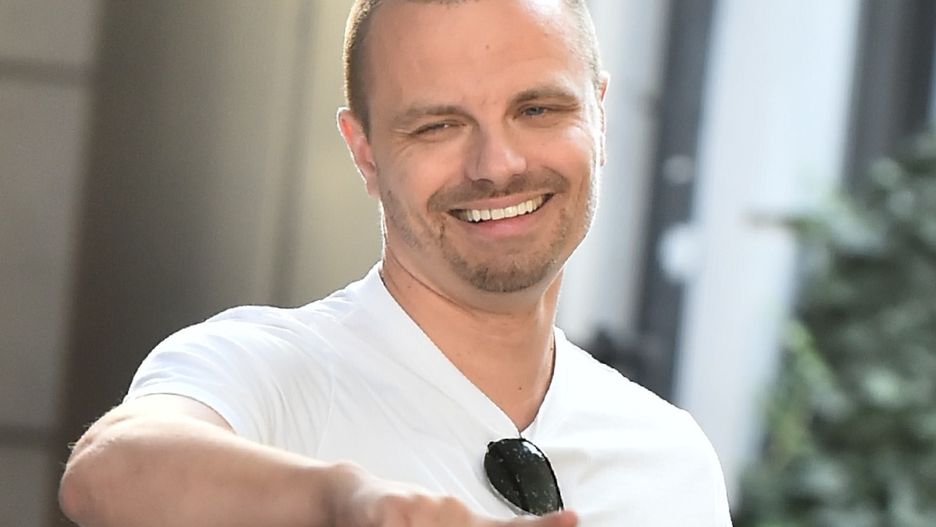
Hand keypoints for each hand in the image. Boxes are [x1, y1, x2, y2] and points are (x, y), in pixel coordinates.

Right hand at [328, 462, 578, 526]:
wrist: (351, 495)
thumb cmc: (396, 519)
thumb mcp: (437, 523)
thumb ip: (468, 526)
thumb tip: (493, 526)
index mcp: (461, 519)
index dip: (543, 526)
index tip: (573, 517)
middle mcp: (447, 510)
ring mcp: (420, 511)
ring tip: (403, 523)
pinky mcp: (392, 513)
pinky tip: (392, 525)